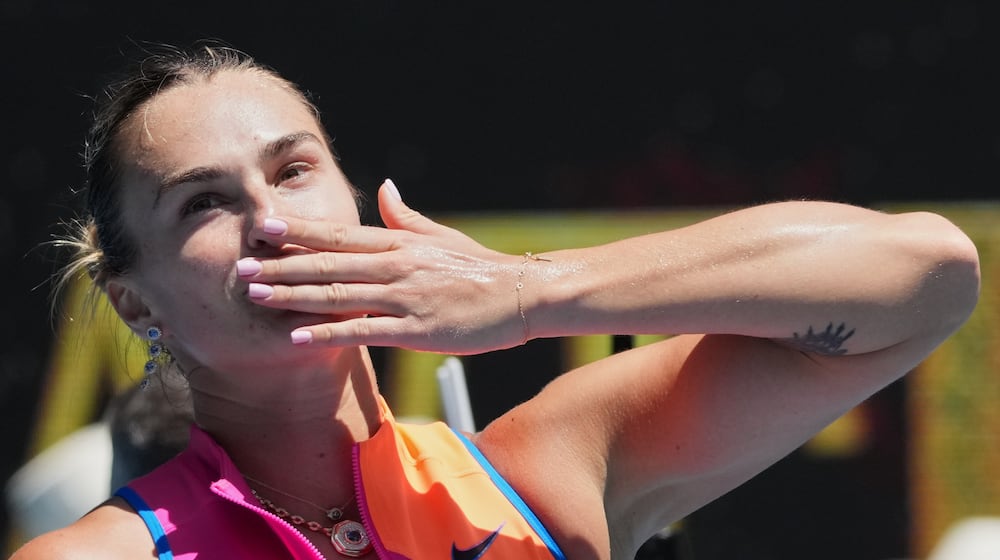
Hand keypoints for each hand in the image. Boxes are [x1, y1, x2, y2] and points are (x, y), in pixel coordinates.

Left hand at [237, 180, 528, 353]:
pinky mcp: (416, 329)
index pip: (338, 234)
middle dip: (281, 266)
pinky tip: (297, 336)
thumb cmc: (480, 268)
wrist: (523, 293)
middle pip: (327, 264)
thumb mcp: (441, 235)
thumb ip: (405, 216)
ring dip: (293, 295)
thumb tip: (384, 187)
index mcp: (398, 242)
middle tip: (240, 267)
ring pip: (338, 294)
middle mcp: (395, 265)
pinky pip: (363, 331)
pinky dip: (329, 332)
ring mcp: (404, 297)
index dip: (297, 231)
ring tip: (256, 295)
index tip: (261, 228)